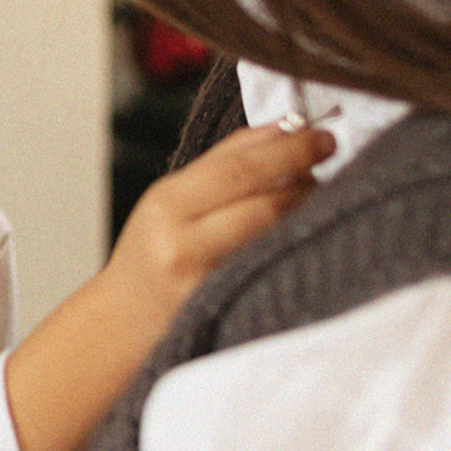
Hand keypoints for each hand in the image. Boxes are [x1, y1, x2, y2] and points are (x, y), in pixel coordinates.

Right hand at [102, 121, 329, 335]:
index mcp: (166, 204)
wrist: (121, 320)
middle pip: (260, 198)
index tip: (317, 132)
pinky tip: (304, 224)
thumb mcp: (169, 202)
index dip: (285, 147)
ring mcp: (206, 277)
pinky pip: (270, 261)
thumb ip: (220, 165)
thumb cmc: (149, 257)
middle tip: (329, 148)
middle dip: (302, 168)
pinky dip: (292, 236)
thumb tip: (279, 129)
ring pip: (272, 231)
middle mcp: (183, 241)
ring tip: (321, 185)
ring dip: (304, 203)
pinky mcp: (226, 305)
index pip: (237, 167)